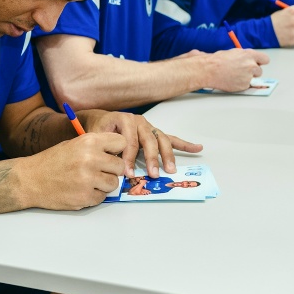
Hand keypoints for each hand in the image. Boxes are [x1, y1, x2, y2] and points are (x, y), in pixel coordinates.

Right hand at [31, 132, 126, 209]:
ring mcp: (88, 179)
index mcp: (89, 141)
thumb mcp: (74, 144)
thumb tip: (118, 155)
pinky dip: (94, 195)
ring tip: (88, 181)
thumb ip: (97, 147)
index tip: (110, 155)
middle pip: (120, 166)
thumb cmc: (52, 161)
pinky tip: (81, 190)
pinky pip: (102, 197)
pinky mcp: (85, 197)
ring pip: (113, 183)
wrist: (30, 179)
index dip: (117, 150)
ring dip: (104, 184)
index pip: (122, 143)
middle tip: (99, 171)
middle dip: (112, 170)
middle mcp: (91, 158)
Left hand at [85, 111, 201, 178]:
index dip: (129, 157)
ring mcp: (148, 126)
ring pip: (161, 139)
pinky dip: (183, 144)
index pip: (130, 140)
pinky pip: (170, 138)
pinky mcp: (154, 132)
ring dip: (168, 155)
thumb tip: (114, 166)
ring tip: (171, 169)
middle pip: (149, 139)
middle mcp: (139, 121)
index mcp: (124, 120)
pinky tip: (197, 148)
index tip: (128, 173)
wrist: (99, 120)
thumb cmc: (98, 130)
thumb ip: (106, 149)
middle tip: (154, 174)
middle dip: (152, 158)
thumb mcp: (96, 137)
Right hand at [205, 48, 269, 91]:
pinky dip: (240, 84)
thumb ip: (245, 56)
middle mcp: (251, 65)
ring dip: (247, 78)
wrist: (209, 70)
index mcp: (249, 55)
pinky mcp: (244, 85)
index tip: (257, 64)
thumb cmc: (218, 60)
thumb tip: (249, 59)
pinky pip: (246, 85)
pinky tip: (232, 80)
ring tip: (235, 75)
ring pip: (253, 79)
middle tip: (242, 71)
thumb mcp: (234, 52)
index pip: (265, 59)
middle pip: (259, 71)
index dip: (260, 62)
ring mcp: (248, 76)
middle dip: (253, 72)